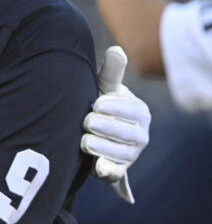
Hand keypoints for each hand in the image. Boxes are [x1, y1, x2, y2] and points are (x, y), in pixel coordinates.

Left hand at [81, 46, 149, 202]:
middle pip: (122, 133)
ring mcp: (131, 154)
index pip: (128, 110)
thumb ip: (111, 70)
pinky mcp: (119, 170)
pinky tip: (98, 168)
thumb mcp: (106, 86)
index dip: (109, 107)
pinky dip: (108, 171)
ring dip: (98, 146)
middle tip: (86, 121)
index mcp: (139, 112)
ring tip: (84, 140)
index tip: (95, 103)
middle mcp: (141, 134)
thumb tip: (116, 49)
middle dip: (100, 126)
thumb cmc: (101, 101)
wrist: (92, 128)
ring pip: (117, 153)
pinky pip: (116, 174)